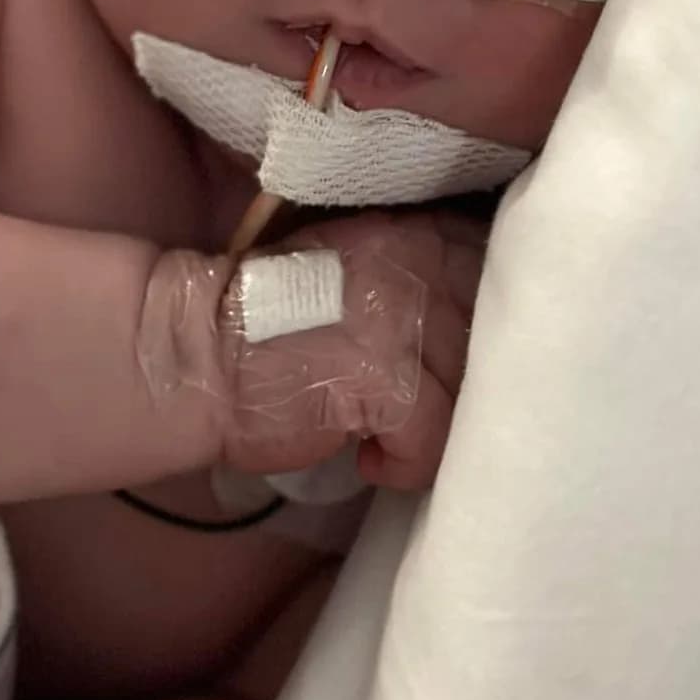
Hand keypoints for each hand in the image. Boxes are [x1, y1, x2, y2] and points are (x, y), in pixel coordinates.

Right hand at [222, 207, 485, 490]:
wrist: (199, 355)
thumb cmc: (272, 321)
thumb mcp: (357, 270)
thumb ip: (419, 278)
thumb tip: (475, 322)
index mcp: (416, 235)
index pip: (499, 272)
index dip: (494, 323)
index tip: (462, 358)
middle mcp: (421, 266)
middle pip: (498, 337)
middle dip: (473, 383)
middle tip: (430, 408)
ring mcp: (407, 322)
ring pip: (473, 394)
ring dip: (438, 428)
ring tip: (394, 435)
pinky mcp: (389, 382)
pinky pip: (434, 440)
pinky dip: (406, 465)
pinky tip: (370, 459)